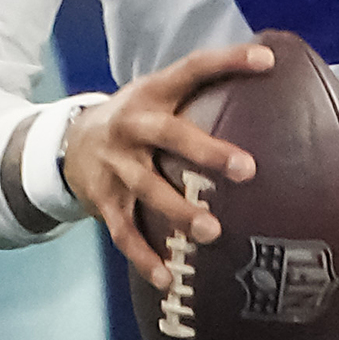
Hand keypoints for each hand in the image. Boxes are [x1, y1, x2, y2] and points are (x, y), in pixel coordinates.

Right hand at [63, 40, 271, 281]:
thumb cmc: (135, 119)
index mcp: (152, 94)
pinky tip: (167, 278)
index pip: (192, 69)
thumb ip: (201, 89)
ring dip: (179, 211)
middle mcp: (131, 126)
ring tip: (212, 232)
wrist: (69, 143)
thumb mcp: (158, 94)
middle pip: (169, 135)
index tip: (266, 60)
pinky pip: (124, 232)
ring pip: (148, 188)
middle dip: (207, 151)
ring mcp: (116, 165)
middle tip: (247, 169)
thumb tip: (269, 70)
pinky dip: (144, 257)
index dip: (227, 62)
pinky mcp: (104, 200)